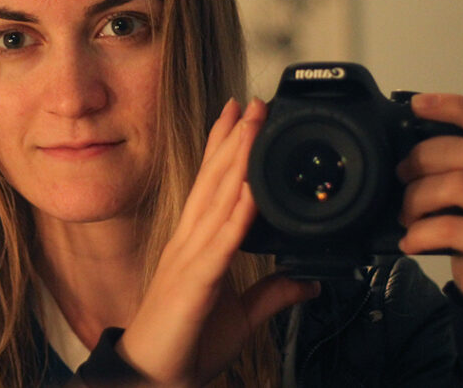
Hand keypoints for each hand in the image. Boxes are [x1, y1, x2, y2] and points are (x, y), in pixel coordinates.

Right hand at [116, 99, 318, 385]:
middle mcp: (189, 242)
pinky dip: (236, 212)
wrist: (155, 375)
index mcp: (195, 245)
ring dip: (235, 160)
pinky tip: (249, 187)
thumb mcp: (241, 316)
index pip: (210, 186)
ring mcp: (190, 258)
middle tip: (249, 102)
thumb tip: (306, 280)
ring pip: (216, 200)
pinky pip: (222, 241)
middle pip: (213, 181)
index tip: (237, 116)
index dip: (223, 148)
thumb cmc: (187, 344)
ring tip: (250, 126)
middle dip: (232, 139)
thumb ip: (272, 293)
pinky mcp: (197, 282)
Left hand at [397, 93, 462, 331]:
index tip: (418, 104)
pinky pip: (450, 227)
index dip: (457, 108)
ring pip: (456, 185)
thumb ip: (460, 170)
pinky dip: (420, 232)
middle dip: (423, 158)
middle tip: (402, 174)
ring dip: (418, 197)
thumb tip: (411, 151)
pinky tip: (412, 241)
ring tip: (407, 213)